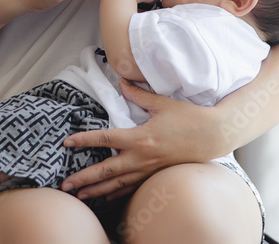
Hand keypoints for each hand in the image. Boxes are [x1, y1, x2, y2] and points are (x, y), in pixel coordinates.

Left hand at [61, 79, 229, 199]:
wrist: (213, 136)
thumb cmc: (189, 117)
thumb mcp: (162, 102)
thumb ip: (138, 93)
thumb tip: (121, 81)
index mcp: (140, 137)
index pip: (105, 138)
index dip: (85, 140)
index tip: (68, 142)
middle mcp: (142, 157)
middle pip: (106, 171)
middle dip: (84, 178)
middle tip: (65, 185)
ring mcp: (149, 169)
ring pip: (117, 184)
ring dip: (97, 190)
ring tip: (79, 195)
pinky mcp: (156, 174)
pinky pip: (133, 187)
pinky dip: (117, 193)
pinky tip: (106, 197)